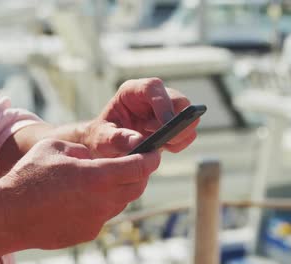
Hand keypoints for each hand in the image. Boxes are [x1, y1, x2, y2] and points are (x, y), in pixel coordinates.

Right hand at [0, 138, 160, 249]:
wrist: (7, 216)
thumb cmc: (28, 177)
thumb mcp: (55, 147)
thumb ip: (81, 149)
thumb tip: (92, 157)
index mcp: (98, 177)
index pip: (140, 167)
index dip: (151, 158)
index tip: (155, 152)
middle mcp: (103, 202)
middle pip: (136, 187)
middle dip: (139, 174)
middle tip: (135, 163)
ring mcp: (96, 221)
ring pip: (120, 203)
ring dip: (119, 190)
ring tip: (103, 179)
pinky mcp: (86, 234)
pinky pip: (102, 216)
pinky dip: (100, 205)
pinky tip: (81, 198)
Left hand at [82, 78, 197, 157]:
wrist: (106, 145)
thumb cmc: (101, 137)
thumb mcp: (101, 139)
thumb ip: (116, 139)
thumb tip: (138, 141)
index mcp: (132, 91)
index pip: (153, 88)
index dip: (163, 104)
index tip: (165, 126)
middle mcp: (152, 96)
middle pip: (180, 101)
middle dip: (177, 123)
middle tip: (164, 141)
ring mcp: (165, 108)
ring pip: (189, 116)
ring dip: (180, 134)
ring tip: (160, 145)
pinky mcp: (172, 123)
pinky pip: (188, 131)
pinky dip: (180, 142)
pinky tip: (163, 148)